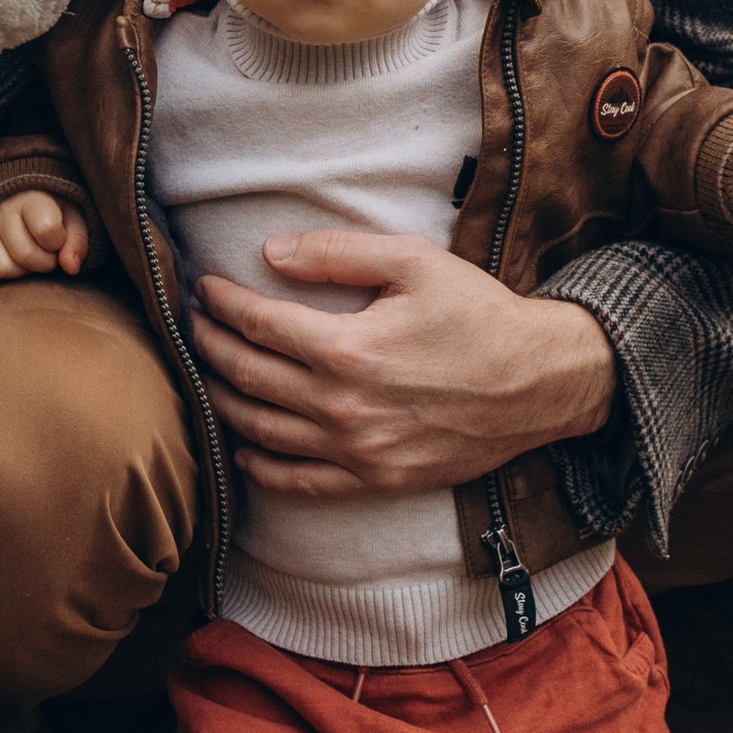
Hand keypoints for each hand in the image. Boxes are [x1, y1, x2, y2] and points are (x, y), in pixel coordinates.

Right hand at [0, 191, 91, 296]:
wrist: (22, 195)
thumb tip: (71, 267)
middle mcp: (3, 213)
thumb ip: (77, 241)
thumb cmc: (53, 210)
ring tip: (29, 260)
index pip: (46, 229)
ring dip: (20, 272)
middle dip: (44, 263)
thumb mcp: (74, 217)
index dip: (59, 241)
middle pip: (24, 254)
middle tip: (49, 256)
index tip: (60, 238)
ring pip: (1, 267)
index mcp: (30, 200)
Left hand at [188, 231, 615, 500]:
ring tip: (208, 374)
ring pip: (261, 430)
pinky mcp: (374, 480)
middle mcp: (342, 407)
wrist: (539, 384)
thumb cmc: (478, 314)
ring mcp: (356, 451)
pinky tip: (243, 446)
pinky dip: (260, 465)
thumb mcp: (413, 262)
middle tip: (193, 326)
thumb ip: (337, 254)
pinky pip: (299, 481)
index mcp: (347, 349)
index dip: (222, 304)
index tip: (205, 288)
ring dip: (222, 401)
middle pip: (247, 379)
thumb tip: (270, 251)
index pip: (258, 325)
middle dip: (210, 348)